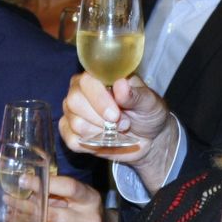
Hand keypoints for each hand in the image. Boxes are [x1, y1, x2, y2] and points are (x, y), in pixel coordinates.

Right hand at [59, 73, 178, 179]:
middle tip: (122, 124)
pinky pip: (72, 141)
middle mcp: (81, 91)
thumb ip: (135, 94)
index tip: (115, 115)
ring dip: (100, 132)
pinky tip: (105, 139)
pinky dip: (92, 144)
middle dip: (100, 118)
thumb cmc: (147, 114)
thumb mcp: (149, 102)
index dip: (99, 99)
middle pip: (74, 101)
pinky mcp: (72, 133)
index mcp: (98, 77)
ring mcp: (74, 112)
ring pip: (76, 123)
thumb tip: (120, 85)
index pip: (86, 81)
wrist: (149, 139)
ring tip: (117, 130)